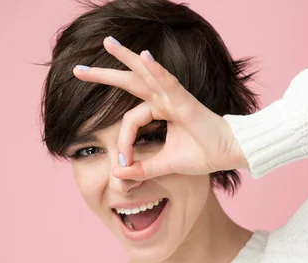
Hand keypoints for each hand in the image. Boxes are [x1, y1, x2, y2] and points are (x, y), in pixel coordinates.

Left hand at [72, 36, 247, 180]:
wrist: (230, 154)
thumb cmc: (203, 154)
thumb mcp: (164, 164)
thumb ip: (142, 168)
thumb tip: (116, 175)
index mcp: (160, 111)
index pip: (129, 121)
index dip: (122, 143)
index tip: (122, 164)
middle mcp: (165, 99)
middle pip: (129, 81)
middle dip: (103, 75)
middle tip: (77, 69)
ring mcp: (175, 98)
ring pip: (146, 74)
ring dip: (126, 57)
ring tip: (107, 42)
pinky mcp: (186, 102)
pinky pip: (169, 84)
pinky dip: (157, 71)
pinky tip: (145, 58)